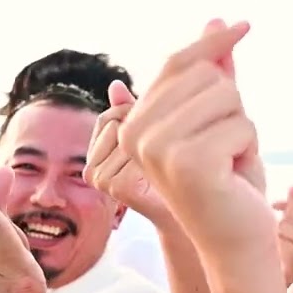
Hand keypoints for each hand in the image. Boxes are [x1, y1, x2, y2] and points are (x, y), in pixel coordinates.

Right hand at [85, 80, 170, 225]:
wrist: (201, 210)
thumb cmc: (181, 171)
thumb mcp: (157, 134)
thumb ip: (136, 110)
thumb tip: (115, 83)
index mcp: (96, 154)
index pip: (110, 115)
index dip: (140, 116)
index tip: (164, 133)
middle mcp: (91, 167)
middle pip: (116, 120)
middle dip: (147, 125)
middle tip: (172, 146)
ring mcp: (100, 178)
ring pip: (127, 130)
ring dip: (156, 138)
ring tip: (173, 158)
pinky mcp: (114, 184)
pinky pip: (138, 145)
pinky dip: (160, 152)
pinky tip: (171, 168)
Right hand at [120, 19, 270, 250]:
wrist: (235, 241)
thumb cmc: (230, 181)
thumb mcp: (221, 121)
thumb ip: (215, 74)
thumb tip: (218, 18)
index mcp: (135, 121)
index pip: (178, 63)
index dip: (214, 41)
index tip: (246, 23)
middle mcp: (136, 133)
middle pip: (207, 76)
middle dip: (233, 108)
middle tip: (225, 148)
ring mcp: (157, 148)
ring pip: (227, 96)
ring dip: (242, 129)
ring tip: (229, 162)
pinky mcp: (186, 162)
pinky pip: (243, 124)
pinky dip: (250, 149)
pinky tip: (234, 177)